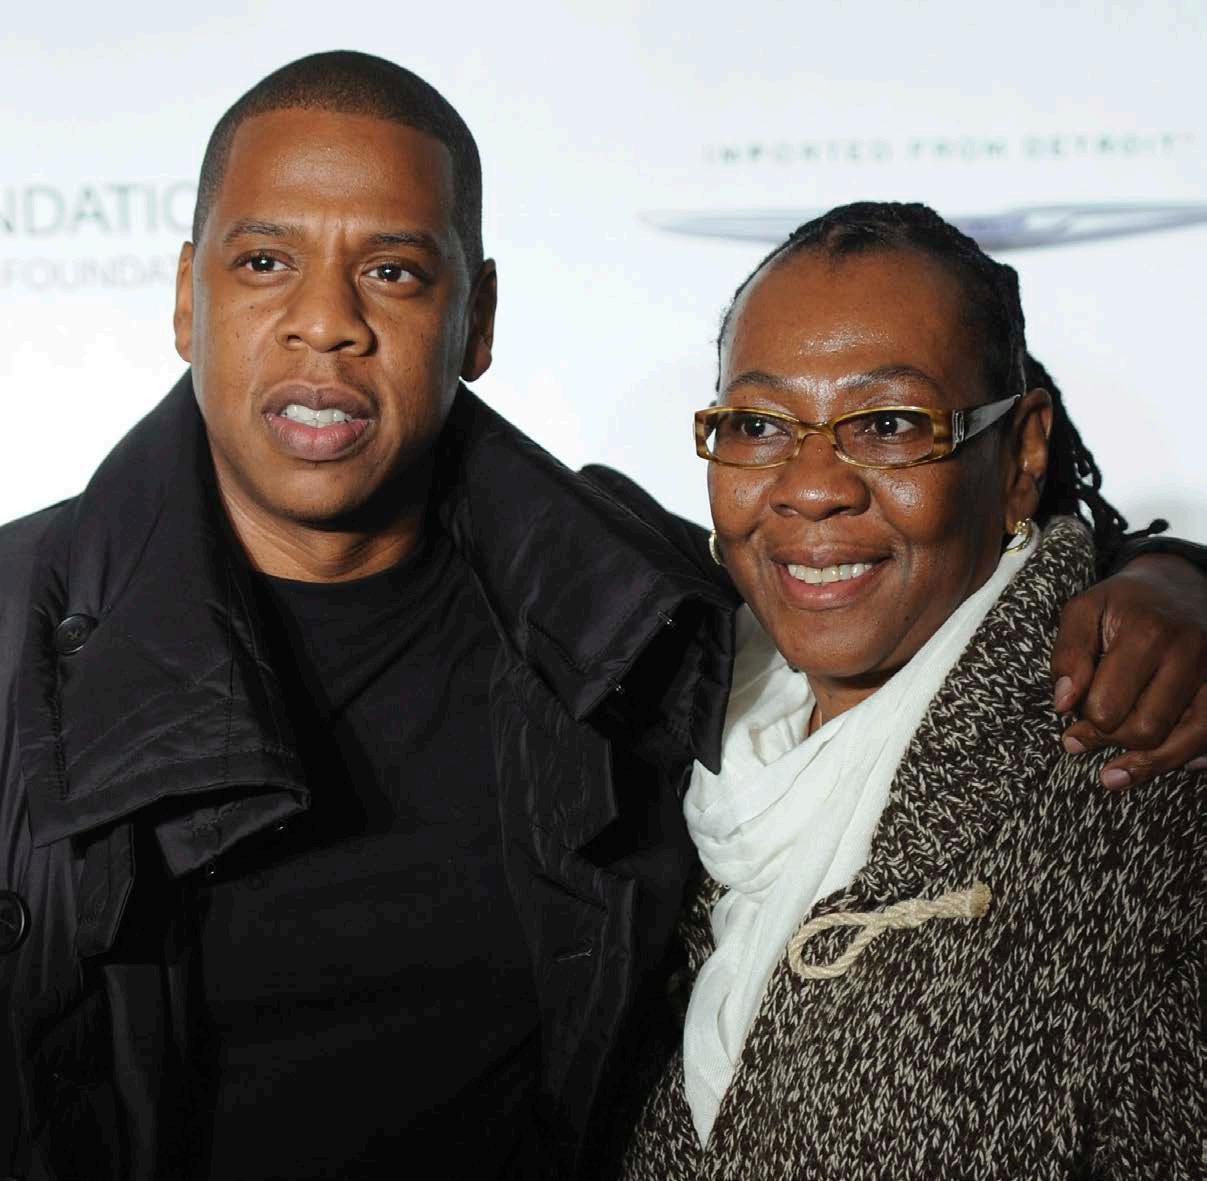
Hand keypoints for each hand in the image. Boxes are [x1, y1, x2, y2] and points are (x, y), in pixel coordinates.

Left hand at [1051, 553, 1206, 787]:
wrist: (1180, 583)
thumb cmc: (1123, 602)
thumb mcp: (1083, 611)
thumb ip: (1068, 654)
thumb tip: (1063, 702)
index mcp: (1147, 634)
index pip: (1109, 704)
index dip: (1085, 723)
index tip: (1070, 726)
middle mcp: (1189, 654)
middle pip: (1147, 728)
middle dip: (1112, 742)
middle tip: (1087, 741)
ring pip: (1188, 740)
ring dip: (1148, 764)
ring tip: (1113, 776)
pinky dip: (1192, 756)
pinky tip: (1167, 763)